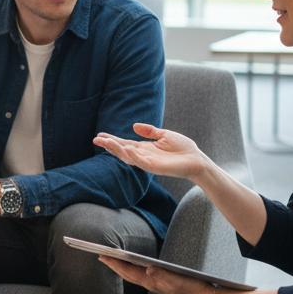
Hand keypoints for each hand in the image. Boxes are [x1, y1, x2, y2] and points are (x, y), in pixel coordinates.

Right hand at [93, 123, 210, 182]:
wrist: (197, 160)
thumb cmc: (183, 148)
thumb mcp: (164, 135)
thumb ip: (149, 131)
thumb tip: (133, 125)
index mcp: (145, 148)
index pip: (125, 143)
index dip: (112, 139)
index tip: (100, 135)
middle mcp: (143, 156)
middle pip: (122, 151)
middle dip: (109, 145)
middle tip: (96, 139)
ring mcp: (148, 162)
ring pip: (128, 157)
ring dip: (116, 150)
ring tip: (106, 142)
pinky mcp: (155, 168)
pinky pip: (141, 162)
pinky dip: (133, 156)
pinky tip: (126, 149)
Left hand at [96, 255, 211, 293]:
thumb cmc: (191, 287)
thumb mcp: (177, 280)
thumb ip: (163, 275)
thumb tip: (149, 268)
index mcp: (151, 281)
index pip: (128, 271)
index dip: (115, 263)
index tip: (102, 255)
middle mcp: (150, 283)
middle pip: (127, 273)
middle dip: (114, 264)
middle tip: (101, 255)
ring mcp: (155, 283)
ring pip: (132, 274)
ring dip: (121, 266)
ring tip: (112, 258)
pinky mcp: (160, 282)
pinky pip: (140, 274)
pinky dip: (132, 268)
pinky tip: (132, 264)